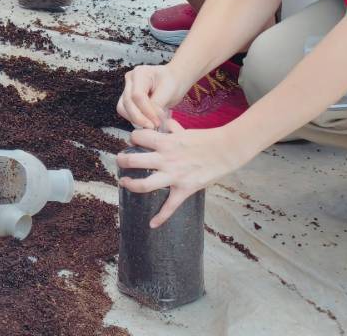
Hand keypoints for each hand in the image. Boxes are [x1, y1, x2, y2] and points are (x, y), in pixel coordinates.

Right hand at [116, 63, 188, 131]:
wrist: (174, 80)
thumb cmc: (173, 82)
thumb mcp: (169, 91)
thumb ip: (158, 104)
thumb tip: (150, 119)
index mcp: (140, 73)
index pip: (137, 95)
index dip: (146, 111)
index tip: (157, 122)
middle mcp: (130, 79)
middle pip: (127, 102)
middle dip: (140, 118)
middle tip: (153, 126)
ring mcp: (126, 88)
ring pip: (122, 108)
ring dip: (135, 120)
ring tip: (151, 125)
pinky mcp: (127, 97)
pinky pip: (125, 111)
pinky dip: (135, 119)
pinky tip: (147, 121)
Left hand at [119, 122, 250, 226]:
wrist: (226, 150)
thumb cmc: (207, 139)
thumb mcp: (186, 130)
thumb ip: (173, 127)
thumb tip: (166, 122)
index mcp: (166, 142)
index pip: (139, 136)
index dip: (133, 138)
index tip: (133, 141)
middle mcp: (166, 159)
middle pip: (134, 160)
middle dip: (122, 160)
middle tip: (120, 161)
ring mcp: (174, 175)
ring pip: (145, 184)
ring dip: (131, 185)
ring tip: (123, 182)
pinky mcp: (184, 189)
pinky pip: (170, 206)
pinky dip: (161, 217)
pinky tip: (152, 224)